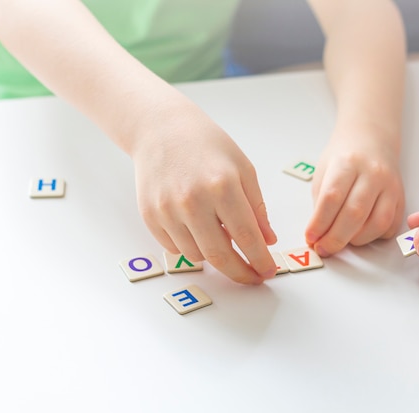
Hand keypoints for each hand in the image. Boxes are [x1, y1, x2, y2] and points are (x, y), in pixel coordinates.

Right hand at [130, 101, 277, 283]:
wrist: (161, 130)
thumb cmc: (207, 145)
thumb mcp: (243, 169)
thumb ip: (257, 208)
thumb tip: (267, 241)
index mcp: (222, 186)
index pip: (247, 237)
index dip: (260, 260)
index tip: (268, 270)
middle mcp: (193, 201)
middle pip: (220, 255)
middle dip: (241, 273)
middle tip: (253, 277)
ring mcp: (167, 210)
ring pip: (197, 256)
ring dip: (216, 259)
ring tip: (226, 245)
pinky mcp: (150, 216)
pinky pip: (175, 249)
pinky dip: (192, 248)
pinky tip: (200, 233)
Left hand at [306, 124, 404, 256]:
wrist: (371, 140)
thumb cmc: (345, 157)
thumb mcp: (324, 171)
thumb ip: (321, 201)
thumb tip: (319, 234)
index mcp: (348, 162)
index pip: (332, 198)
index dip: (319, 223)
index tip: (311, 238)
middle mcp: (373, 173)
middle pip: (354, 213)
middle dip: (336, 238)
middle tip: (324, 248)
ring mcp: (390, 186)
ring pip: (377, 223)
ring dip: (356, 240)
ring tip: (342, 241)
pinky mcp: (401, 198)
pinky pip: (391, 226)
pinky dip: (374, 236)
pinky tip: (361, 233)